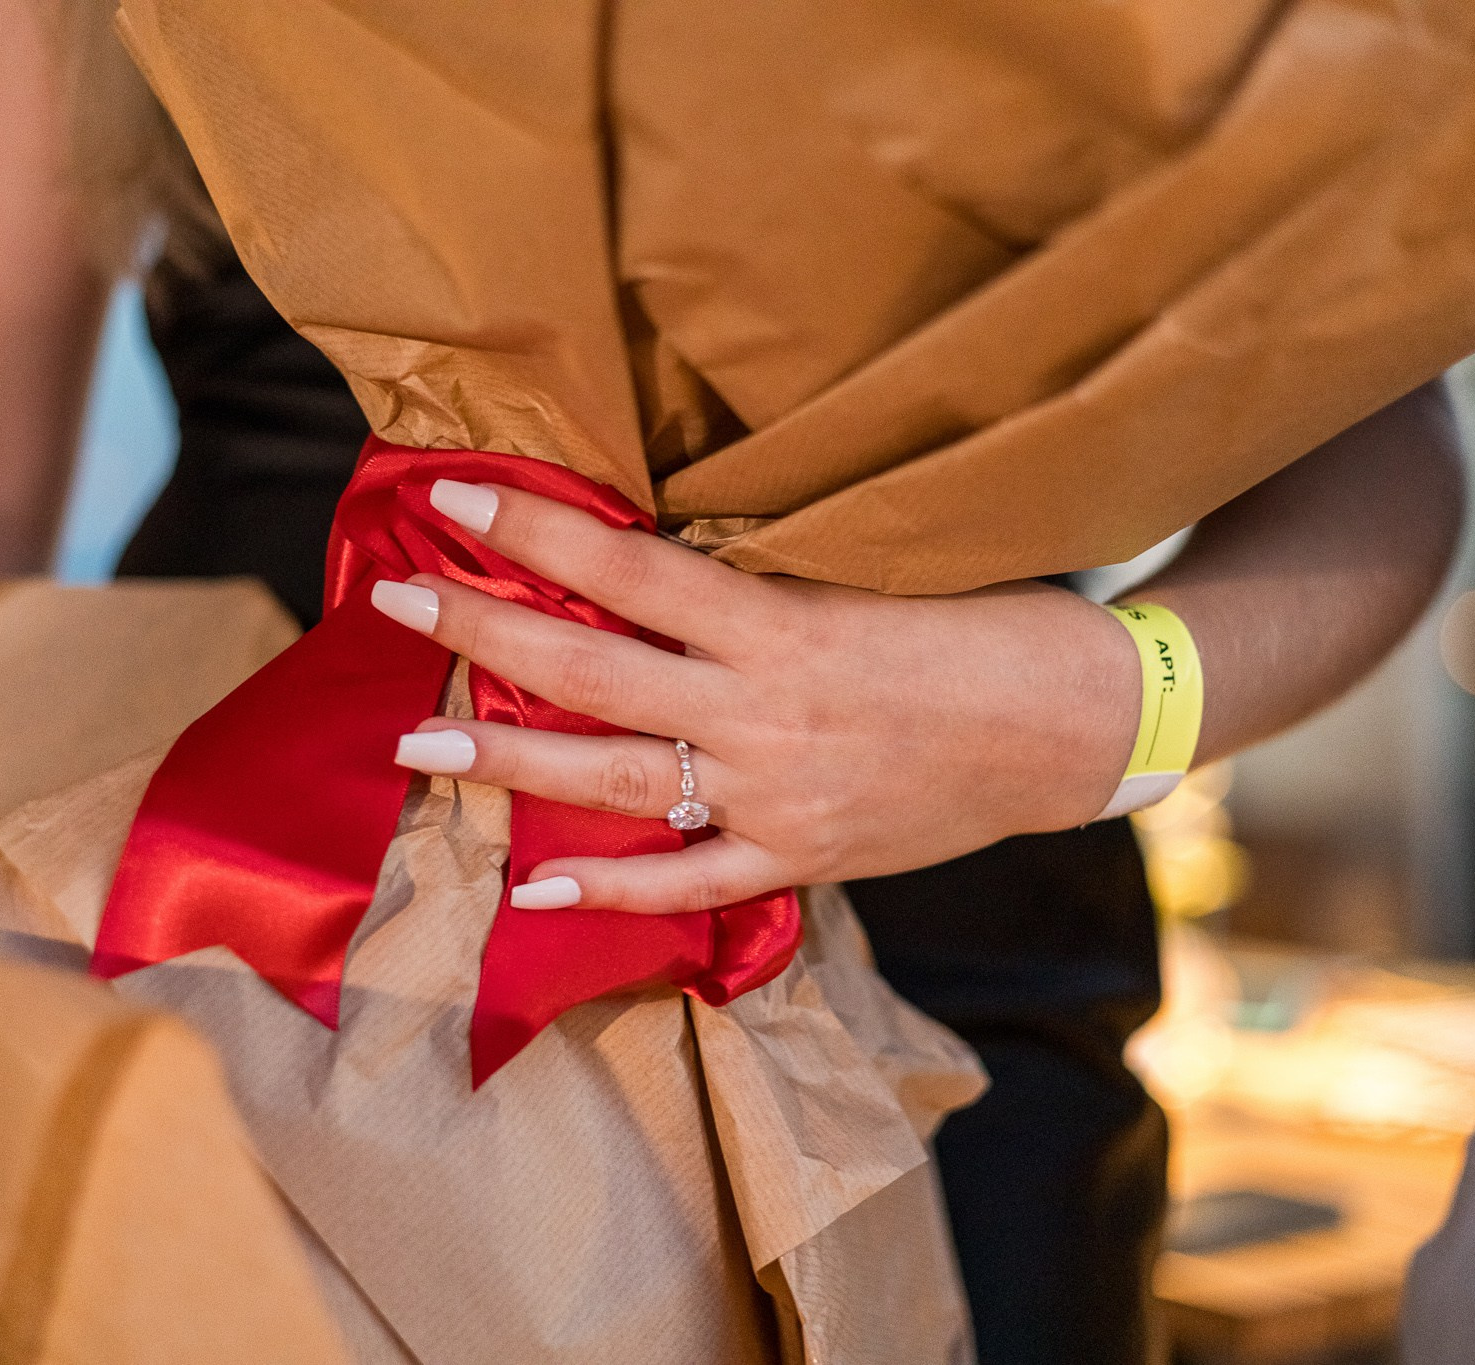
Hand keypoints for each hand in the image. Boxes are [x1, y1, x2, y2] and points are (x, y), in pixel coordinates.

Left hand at [370, 479, 1140, 913]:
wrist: (1080, 723)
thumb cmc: (983, 622)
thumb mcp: (870, 571)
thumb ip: (760, 579)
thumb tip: (648, 558)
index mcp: (783, 624)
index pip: (629, 570)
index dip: (536, 530)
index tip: (453, 497)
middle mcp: (765, 712)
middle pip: (592, 671)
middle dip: (482, 635)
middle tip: (394, 602)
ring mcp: (777, 794)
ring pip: (617, 779)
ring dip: (507, 761)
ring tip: (413, 746)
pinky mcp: (803, 855)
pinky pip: (691, 884)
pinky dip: (612, 894)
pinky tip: (533, 889)